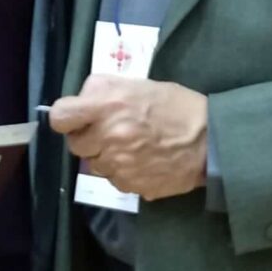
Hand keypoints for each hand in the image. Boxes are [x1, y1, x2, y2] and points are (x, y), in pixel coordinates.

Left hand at [48, 76, 207, 199]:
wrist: (210, 141)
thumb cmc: (176, 106)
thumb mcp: (138, 84)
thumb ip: (103, 90)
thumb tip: (80, 102)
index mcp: (107, 106)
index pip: (60, 117)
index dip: (67, 117)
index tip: (77, 118)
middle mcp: (108, 137)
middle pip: (75, 145)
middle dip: (89, 137)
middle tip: (111, 130)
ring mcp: (118, 165)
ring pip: (95, 165)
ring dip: (106, 156)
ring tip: (132, 146)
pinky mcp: (130, 186)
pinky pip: (114, 180)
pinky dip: (123, 172)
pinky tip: (143, 160)